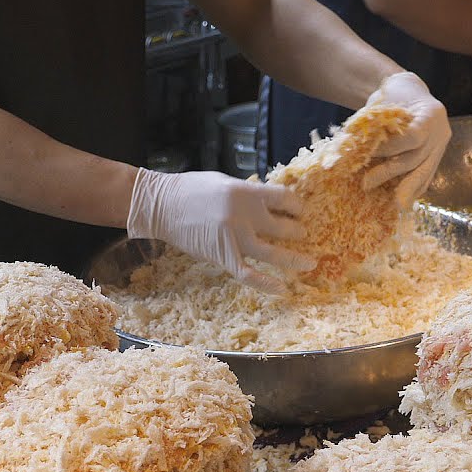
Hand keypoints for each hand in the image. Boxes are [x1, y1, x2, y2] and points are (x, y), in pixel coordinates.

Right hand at [126, 168, 314, 294]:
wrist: (161, 205)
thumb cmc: (191, 190)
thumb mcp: (225, 182)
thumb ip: (249, 194)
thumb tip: (272, 204)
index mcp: (247, 192)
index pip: (285, 199)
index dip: (298, 206)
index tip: (301, 211)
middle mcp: (244, 215)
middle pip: (283, 227)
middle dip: (298, 231)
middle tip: (303, 234)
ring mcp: (234, 238)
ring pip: (273, 254)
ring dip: (295, 259)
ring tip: (310, 263)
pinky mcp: (222, 256)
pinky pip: (249, 274)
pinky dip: (266, 283)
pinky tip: (282, 289)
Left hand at [363, 72, 450, 205]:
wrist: (409, 91)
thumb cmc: (392, 95)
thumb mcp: (383, 103)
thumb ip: (374, 125)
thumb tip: (352, 148)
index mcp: (431, 113)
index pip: (413, 137)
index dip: (390, 148)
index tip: (369, 153)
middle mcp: (440, 131)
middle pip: (416, 158)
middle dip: (390, 172)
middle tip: (366, 183)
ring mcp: (441, 145)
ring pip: (425, 172)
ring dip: (406, 189)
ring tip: (392, 204)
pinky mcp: (437, 157)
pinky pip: (427, 176)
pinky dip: (415, 188)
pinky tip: (404, 200)